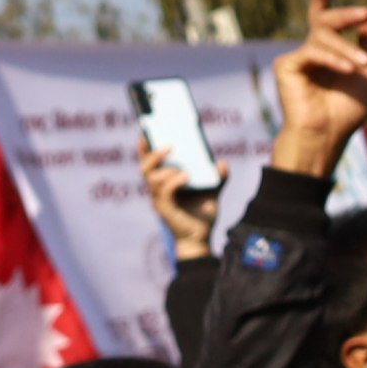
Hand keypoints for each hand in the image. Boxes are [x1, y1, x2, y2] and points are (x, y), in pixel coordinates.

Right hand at [137, 141, 218, 261]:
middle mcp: (158, 188)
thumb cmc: (202, 214)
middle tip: (170, 145)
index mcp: (164, 181)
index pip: (148, 161)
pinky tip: (187, 177)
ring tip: (184, 169)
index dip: (144, 147)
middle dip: (153, 153)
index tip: (146, 130)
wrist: (201, 237)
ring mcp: (159, 198)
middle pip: (144, 167)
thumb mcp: (213, 191)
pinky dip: (175, 181)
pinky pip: (165, 191)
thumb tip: (222, 163)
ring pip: (152, 178)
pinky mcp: (165, 208)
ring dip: (167, 168)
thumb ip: (217, 176)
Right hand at [265, 4, 366, 178]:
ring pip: (323, 35)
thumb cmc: (348, 109)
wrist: (329, 135)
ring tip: (362, 66)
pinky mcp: (286, 65)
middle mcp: (309, 50)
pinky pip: (314, 51)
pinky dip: (334, 59)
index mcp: (328, 50)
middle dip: (345, 13)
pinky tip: (348, 69)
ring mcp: (296, 57)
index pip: (322, 15)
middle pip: (324, 18)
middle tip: (365, 13)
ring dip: (347, 48)